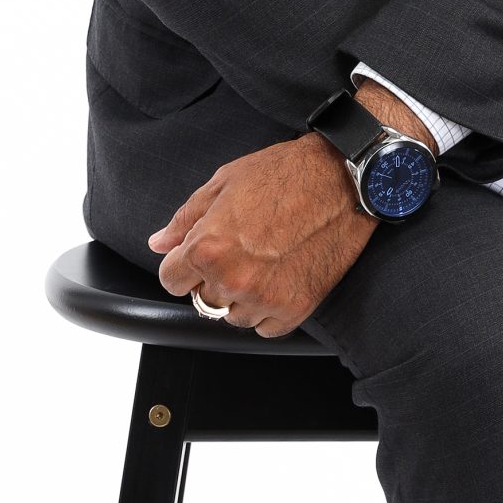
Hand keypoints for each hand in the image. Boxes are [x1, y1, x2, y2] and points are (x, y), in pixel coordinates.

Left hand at [147, 131, 376, 337]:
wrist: (342, 180)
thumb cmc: (285, 174)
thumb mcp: (224, 183)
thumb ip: (185, 218)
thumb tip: (160, 243)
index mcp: (207, 247)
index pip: (170, 280)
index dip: (181, 264)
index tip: (196, 255)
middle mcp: (232, 278)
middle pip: (201, 299)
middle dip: (210, 278)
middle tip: (237, 250)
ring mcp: (264, 298)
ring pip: (231, 316)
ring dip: (239, 296)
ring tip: (260, 263)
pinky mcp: (294, 309)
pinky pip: (264, 327)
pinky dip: (266, 310)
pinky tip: (277, 279)